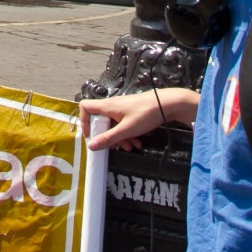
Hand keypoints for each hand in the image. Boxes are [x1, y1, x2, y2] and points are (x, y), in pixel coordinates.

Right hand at [79, 88, 197, 150]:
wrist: (168, 104)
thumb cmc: (146, 113)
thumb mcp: (126, 129)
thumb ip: (108, 138)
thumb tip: (91, 146)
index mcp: (107, 106)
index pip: (86, 107)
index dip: (84, 120)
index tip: (91, 134)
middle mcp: (113, 106)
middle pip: (102, 122)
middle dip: (108, 136)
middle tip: (117, 146)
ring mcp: (122, 109)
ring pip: (114, 125)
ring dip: (121, 138)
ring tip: (132, 147)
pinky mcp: (131, 113)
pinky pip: (124, 125)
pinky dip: (128, 134)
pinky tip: (137, 142)